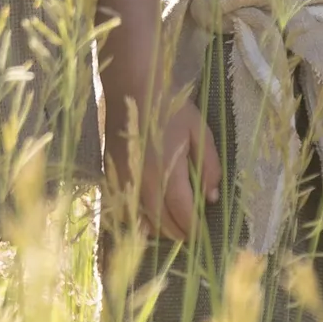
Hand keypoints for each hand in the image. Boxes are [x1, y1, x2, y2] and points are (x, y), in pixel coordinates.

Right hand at [104, 70, 220, 239]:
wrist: (132, 87)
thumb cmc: (170, 107)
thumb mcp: (199, 131)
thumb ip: (209, 167)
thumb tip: (211, 197)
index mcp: (167, 173)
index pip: (182, 215)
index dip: (194, 229)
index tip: (202, 234)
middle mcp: (143, 183)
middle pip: (162, 224)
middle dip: (179, 233)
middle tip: (191, 233)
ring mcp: (124, 181)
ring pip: (141, 220)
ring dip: (159, 229)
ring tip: (173, 227)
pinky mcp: (111, 175)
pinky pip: (124, 209)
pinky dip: (137, 219)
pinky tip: (148, 217)